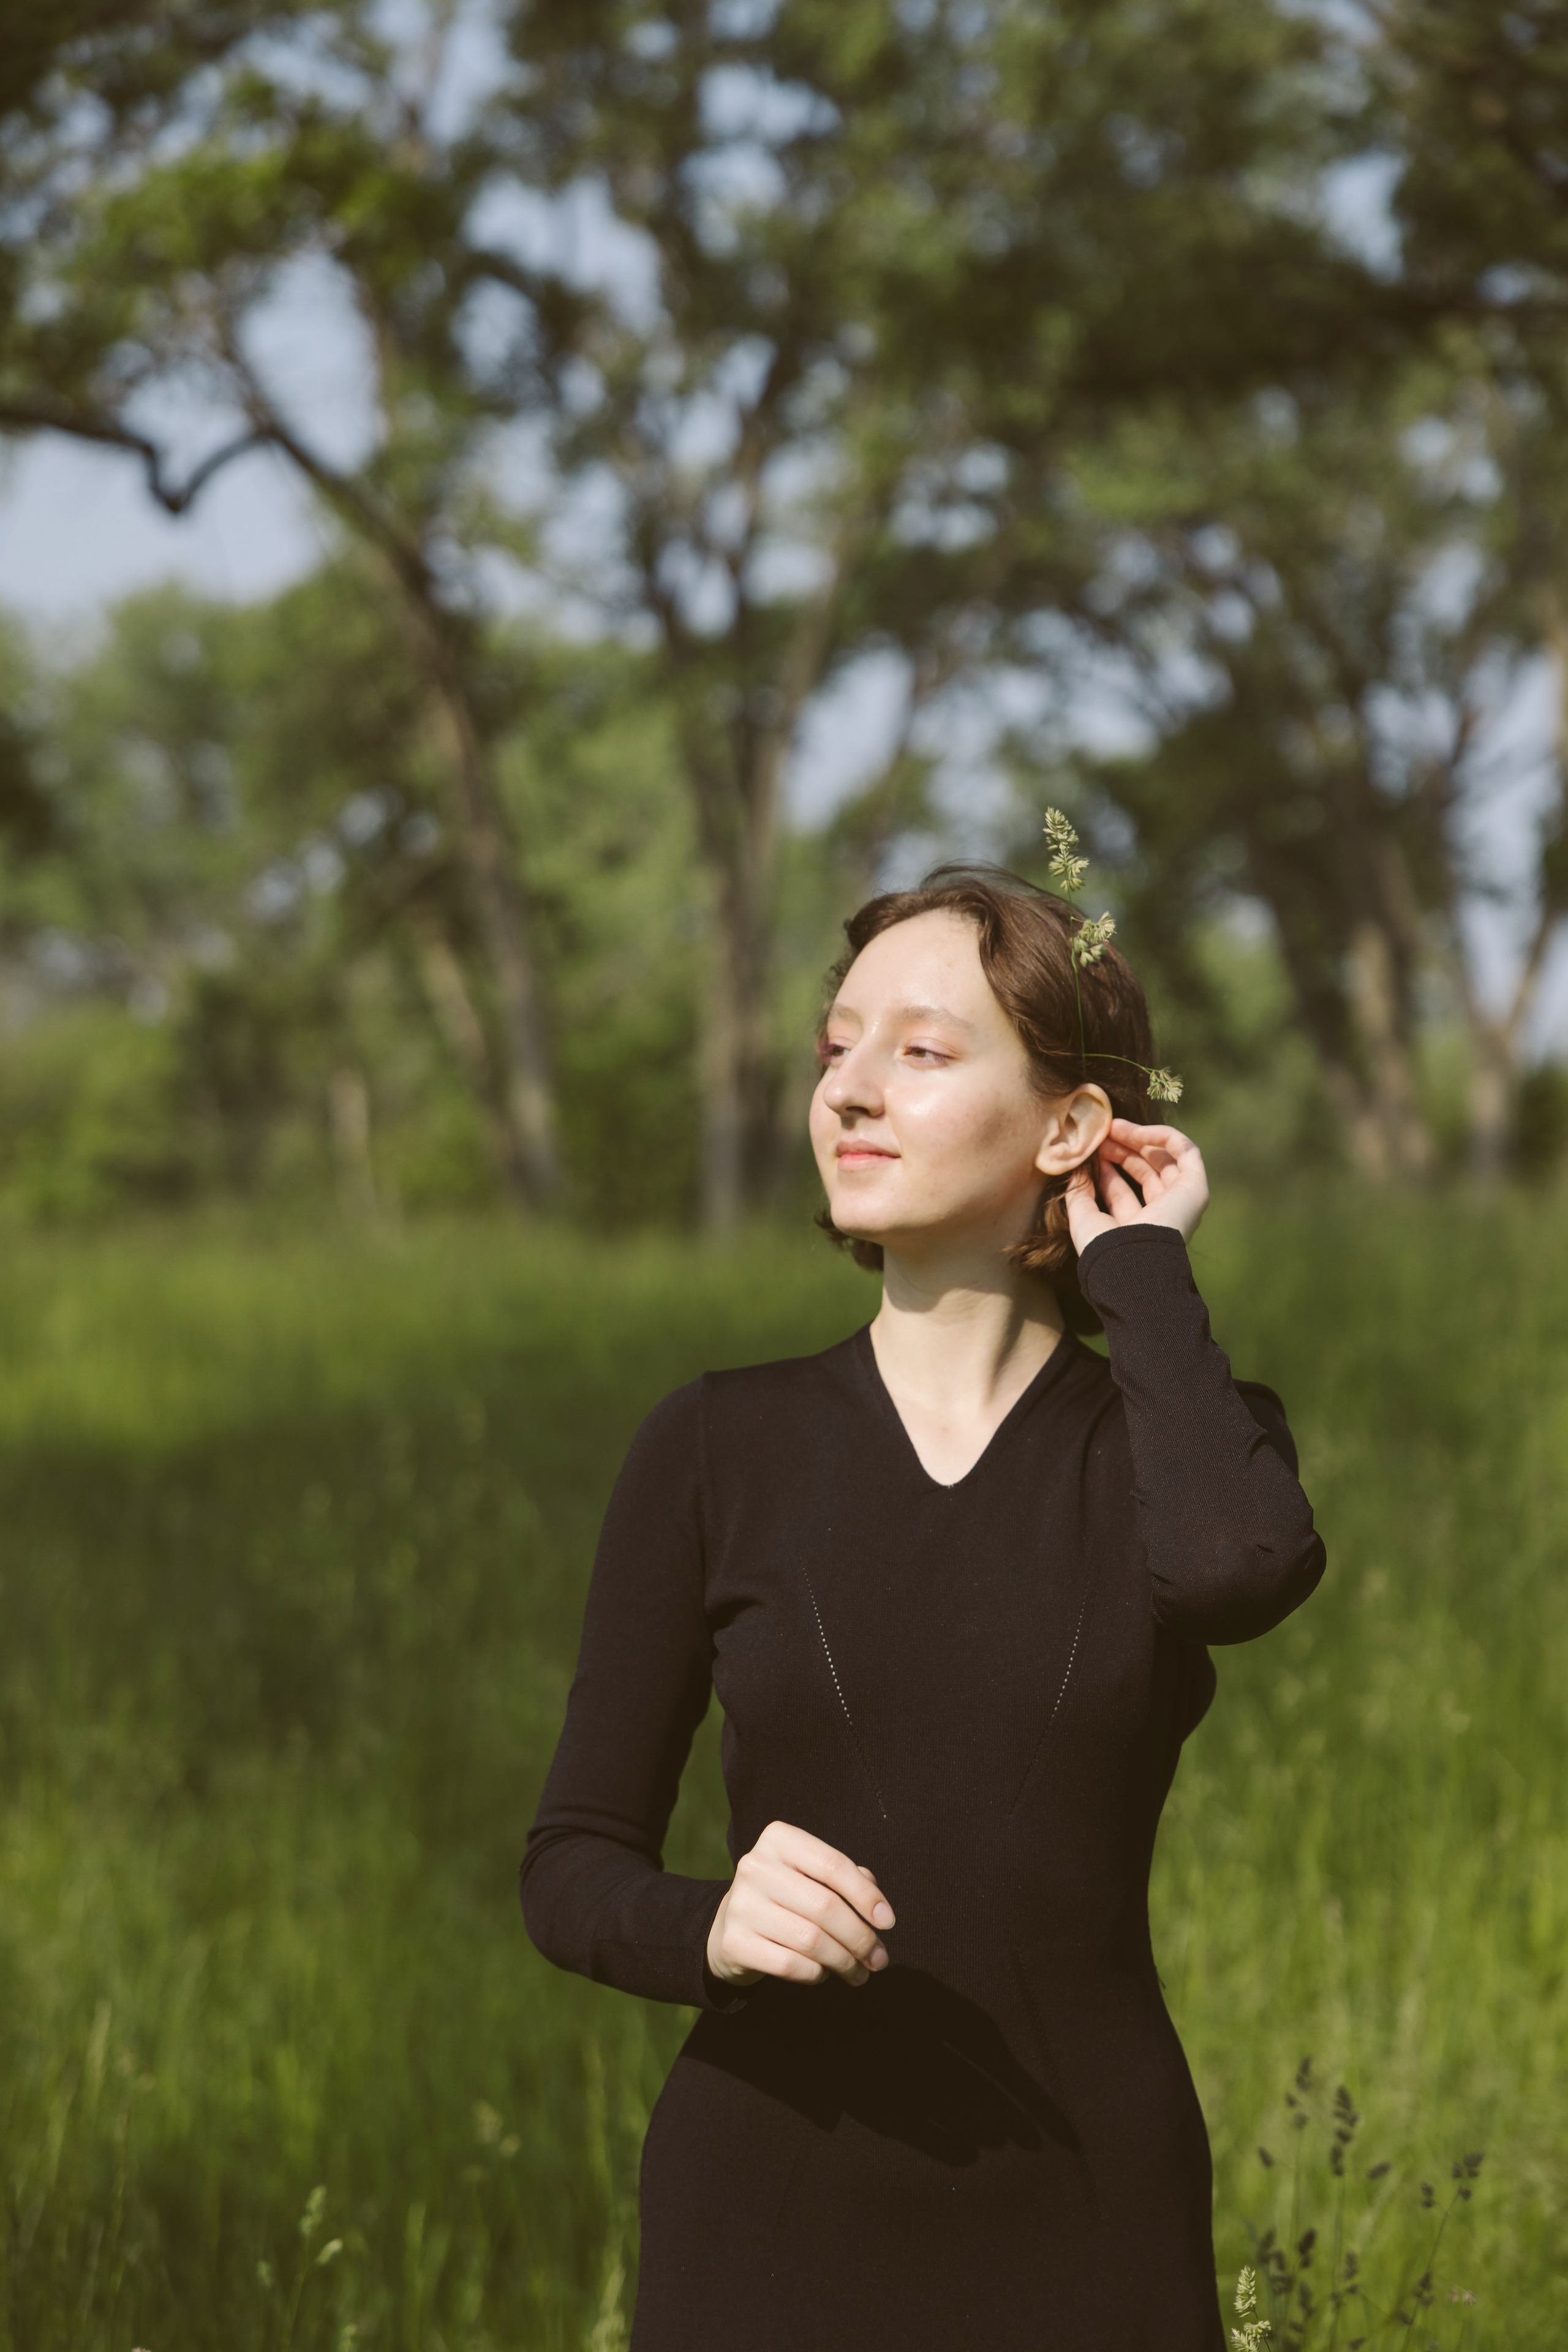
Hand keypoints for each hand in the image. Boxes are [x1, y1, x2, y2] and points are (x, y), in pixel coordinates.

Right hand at [706, 1819, 894, 1989]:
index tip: (888, 1922)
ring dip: (845, 1962)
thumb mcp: (811, 1876)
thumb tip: (878, 1911)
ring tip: (860, 1973)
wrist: (730, 1926)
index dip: (867, 1896)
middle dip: (861, 1938)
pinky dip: (816, 1973)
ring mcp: (741, 1904)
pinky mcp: (734, 1942)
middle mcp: (755, 1867)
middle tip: (879, 1959)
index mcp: (778, 1839)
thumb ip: (847, 1880)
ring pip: (812, 1940)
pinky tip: (824, 1973)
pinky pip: (791, 1965)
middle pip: (826, 1906)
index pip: (833, 1865)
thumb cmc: (786, 1897)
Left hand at [1063, 1119, 1208, 1251]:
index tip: (1091, 1149)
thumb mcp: (1084, 1217)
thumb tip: (1077, 1167)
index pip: (1122, 1190)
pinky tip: (1138, 1131)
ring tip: (1114, 1128)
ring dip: (1140, 1139)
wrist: (1129, 1261)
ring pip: (1165, 1159)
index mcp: (1137, 1227)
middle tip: (1103, 1133)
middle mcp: (1162, 1214)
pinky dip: (1165, 1136)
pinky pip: (1186, 1152)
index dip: (1107, 1167)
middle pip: (1145, 1172)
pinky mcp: (1195, 1188)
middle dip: (1123, 1149)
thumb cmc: (1104, 1247)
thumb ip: (1080, 1192)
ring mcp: (1181, 1201)